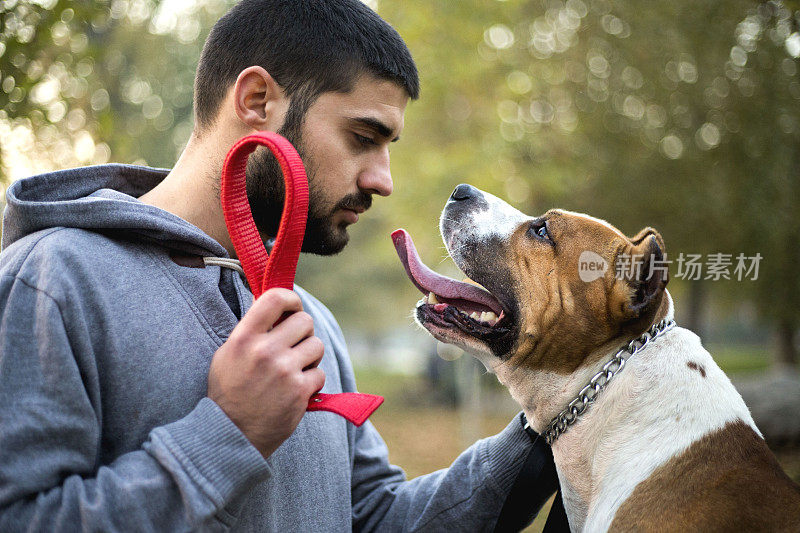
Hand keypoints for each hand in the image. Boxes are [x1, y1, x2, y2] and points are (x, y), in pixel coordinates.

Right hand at [207, 288, 324, 457]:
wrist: (231, 435)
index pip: (276, 298)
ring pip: (316, 345)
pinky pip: (320, 373)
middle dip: (303, 333)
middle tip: (294, 347)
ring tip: (294, 370)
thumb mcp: (229, 353)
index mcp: (243, 337)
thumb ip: (252, 328)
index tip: (293, 309)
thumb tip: (277, 303)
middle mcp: (264, 351)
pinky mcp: (299, 391)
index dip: (292, 299)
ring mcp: (283, 371)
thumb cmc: (229, 391)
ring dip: (310, 357)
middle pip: (304, 321)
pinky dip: (311, 382)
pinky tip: (295, 391)